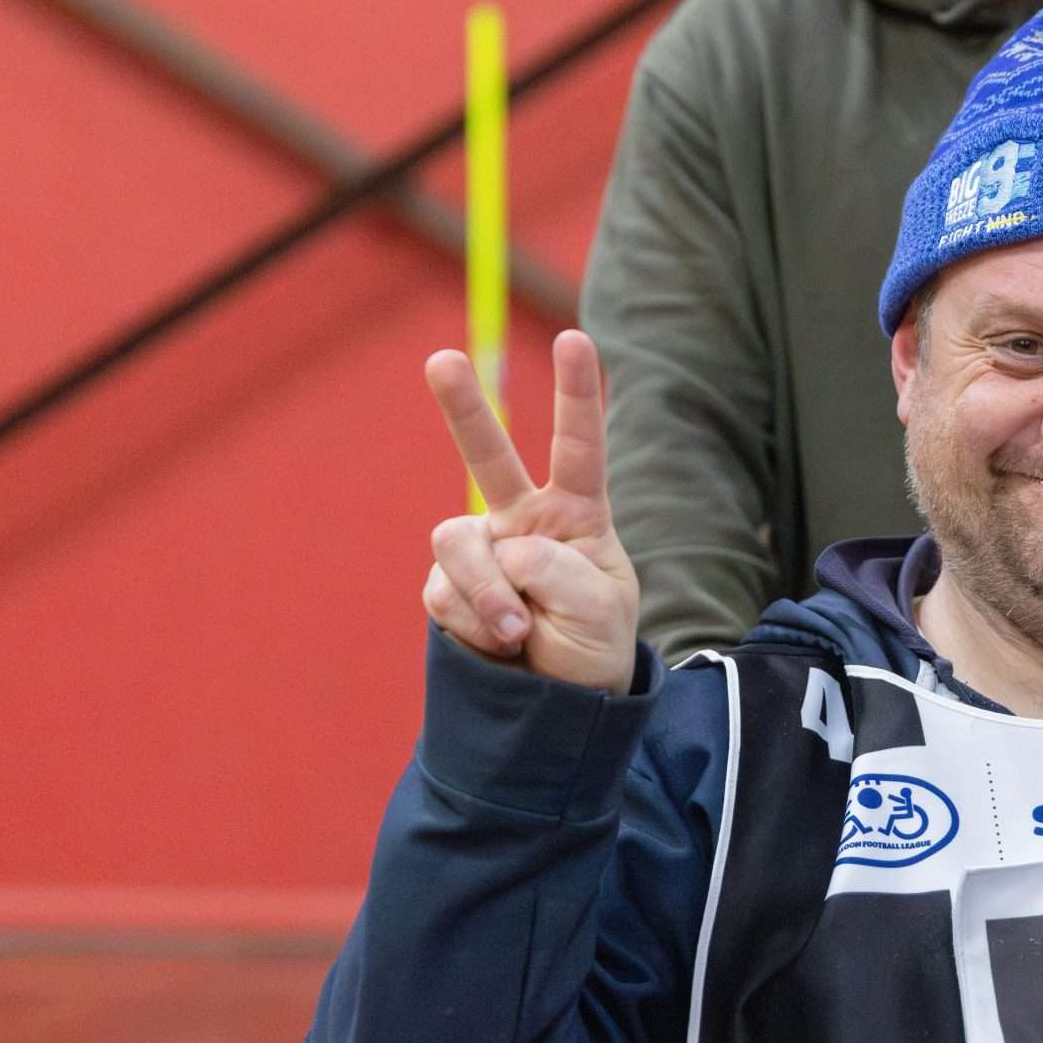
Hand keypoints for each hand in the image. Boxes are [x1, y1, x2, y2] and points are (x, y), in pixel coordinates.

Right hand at [421, 330, 639, 693]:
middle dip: (463, 408)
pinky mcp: (446, 588)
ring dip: (488, 590)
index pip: (578, 447)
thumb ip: (559, 572)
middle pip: (489, 456)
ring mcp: (480, 552)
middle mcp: (522, 521)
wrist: (556, 706)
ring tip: (518, 632)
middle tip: (441, 359)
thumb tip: (504, 549)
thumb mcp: (601, 612)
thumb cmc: (592, 648)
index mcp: (576, 514)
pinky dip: (473, 622)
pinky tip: (499, 645)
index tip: (574, 336)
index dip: (577, 394)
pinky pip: (444, 591)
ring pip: (458, 540)